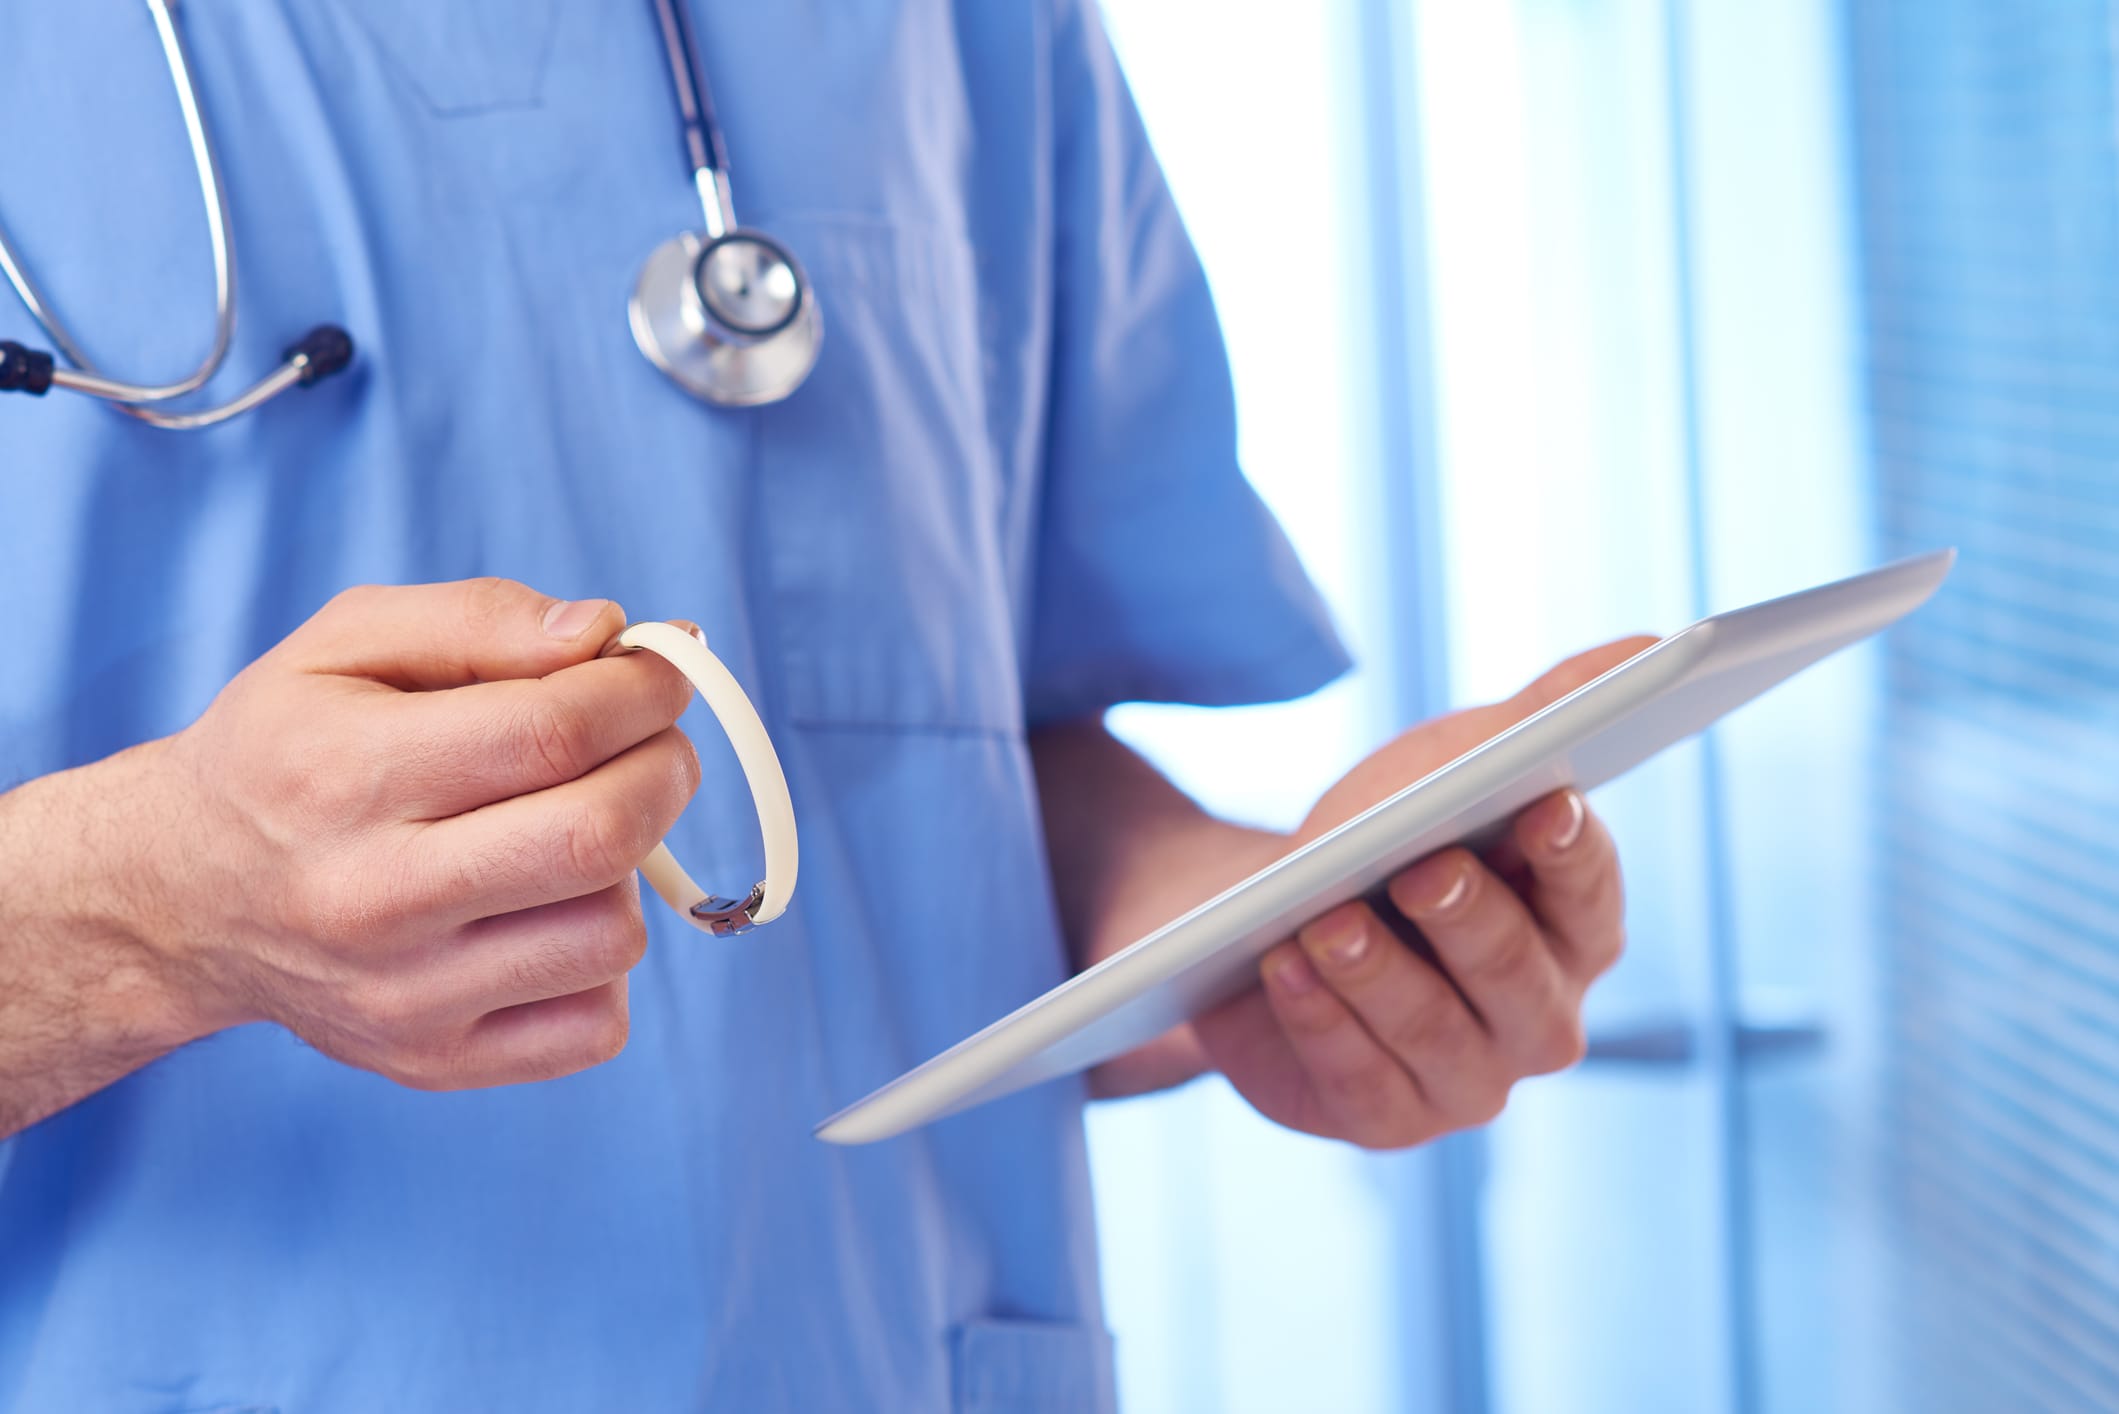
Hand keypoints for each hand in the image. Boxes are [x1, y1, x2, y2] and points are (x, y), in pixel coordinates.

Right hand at [106, 579, 701, 1090]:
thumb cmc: (288, 750)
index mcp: (347, 774)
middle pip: (596, 837)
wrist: (181, 898)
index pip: (552, 731)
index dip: (642, 691)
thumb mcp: (347, 642)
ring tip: (579, 829)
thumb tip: (605, 633)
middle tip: (655, 743)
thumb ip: (482, 617)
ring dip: (631, 868)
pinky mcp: (435, 1061)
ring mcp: (407, 997)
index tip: (663, 671)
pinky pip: (596, 1025)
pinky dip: (602, 962)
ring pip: (611, 935)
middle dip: (664, 769)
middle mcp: (374, 897)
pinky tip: (552, 913)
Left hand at [1094, 637, 1649, 1147]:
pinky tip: (1283, 970)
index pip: (1593, 898)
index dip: (1573, 855)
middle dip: (1468, 919)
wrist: (1262, 921)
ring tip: (1320, 922)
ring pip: (1435, 1032)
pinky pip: (1361, 1082)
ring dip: (1377, 974)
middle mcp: (1537, 1019)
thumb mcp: (1457, 761)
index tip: (1545, 804)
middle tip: (1420, 868)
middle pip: (1517, 974)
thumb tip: (1652, 645)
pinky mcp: (1385, 1119)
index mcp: (1575, 932)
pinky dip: (1321, 1023)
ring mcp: (1466, 1081)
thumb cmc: (1383, 838)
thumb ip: (1553, 710)